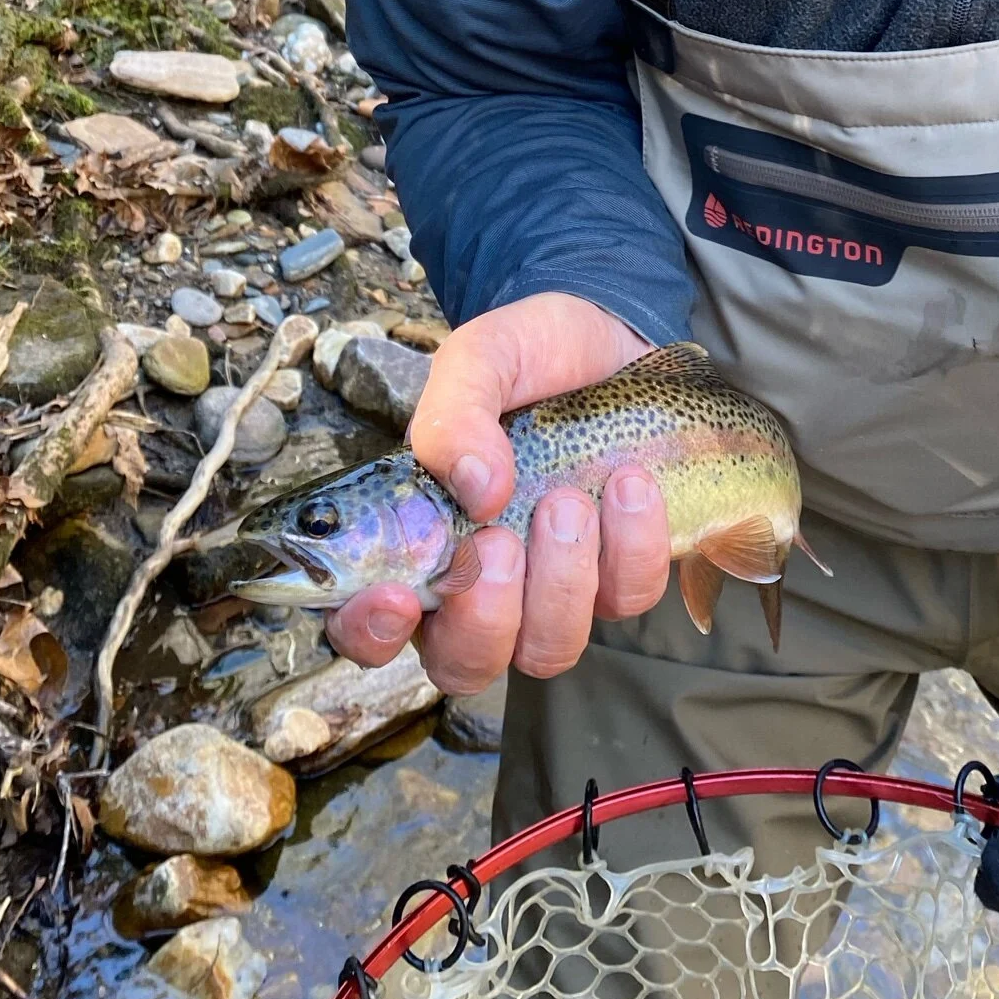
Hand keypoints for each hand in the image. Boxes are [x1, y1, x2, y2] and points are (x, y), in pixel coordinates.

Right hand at [323, 293, 672, 694]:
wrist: (614, 335)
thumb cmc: (528, 354)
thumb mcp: (479, 360)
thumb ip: (455, 416)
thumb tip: (476, 492)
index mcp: (418, 539)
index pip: (366, 624)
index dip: (370, 630)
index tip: (395, 595)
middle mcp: (478, 582)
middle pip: (463, 663)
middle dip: (483, 615)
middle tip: (499, 540)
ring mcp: (552, 588)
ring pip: (548, 648)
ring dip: (560, 579)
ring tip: (569, 500)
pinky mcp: (621, 575)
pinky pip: (628, 599)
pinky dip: (631, 545)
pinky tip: (630, 483)